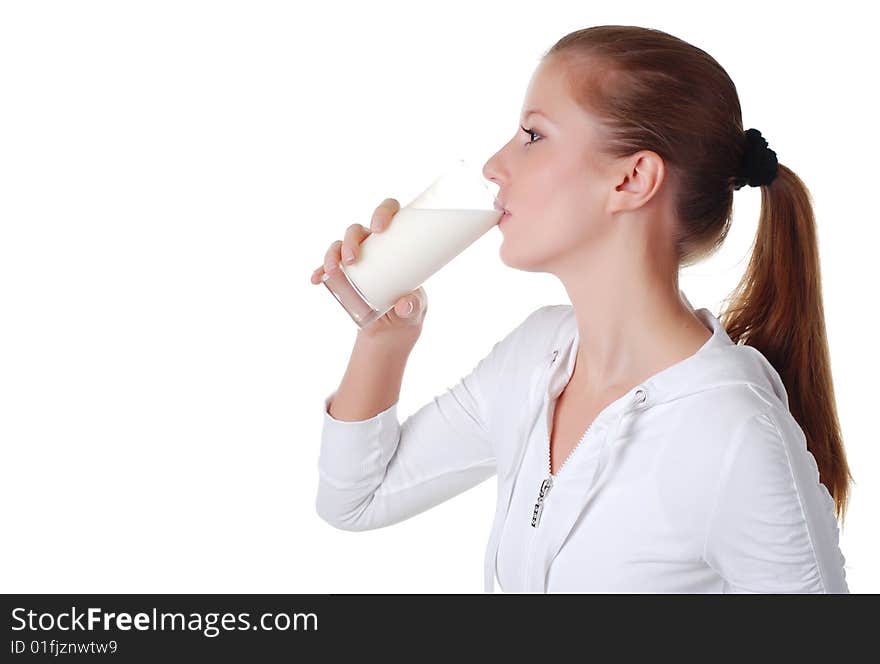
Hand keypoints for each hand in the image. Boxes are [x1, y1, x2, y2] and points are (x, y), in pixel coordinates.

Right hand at [310, 198, 427, 336]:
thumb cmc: (410, 305)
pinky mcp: (342, 275)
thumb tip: (404, 305)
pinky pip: (327, 268)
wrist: (394, 325)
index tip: (380, 228)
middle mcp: (372, 244)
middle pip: (357, 231)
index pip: (388, 212)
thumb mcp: (416, 307)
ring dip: (332, 254)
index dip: (383, 212)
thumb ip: (414, 306)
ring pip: (339, 245)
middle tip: (352, 260)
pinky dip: (320, 272)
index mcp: (394, 240)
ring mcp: (355, 258)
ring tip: (334, 271)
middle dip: (350, 241)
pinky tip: (317, 279)